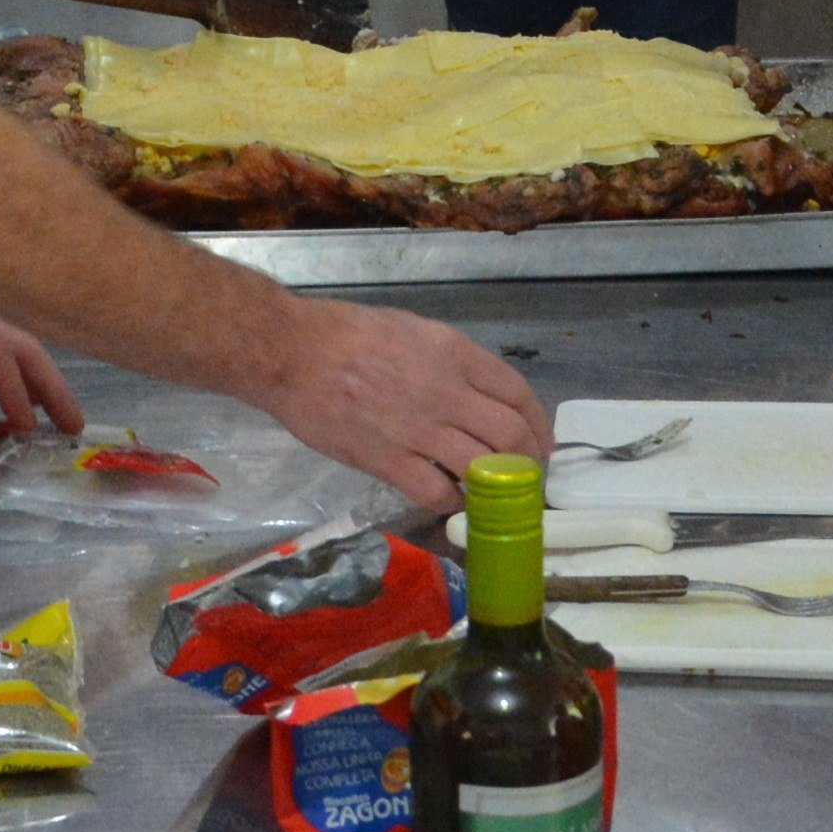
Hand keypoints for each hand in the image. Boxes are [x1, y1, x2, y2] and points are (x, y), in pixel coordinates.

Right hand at [250, 298, 544, 509]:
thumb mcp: (412, 330)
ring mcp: (418, 429)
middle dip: (527, 460)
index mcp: (453, 352)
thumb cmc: (345, 333)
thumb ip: (447, 361)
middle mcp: (446, 391)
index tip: (541, 441)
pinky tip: (447, 499)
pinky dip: (451, 502)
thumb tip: (473, 392)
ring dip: (495, 485)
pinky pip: (437, 493)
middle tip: (524, 473)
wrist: (291, 353)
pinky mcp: (388, 461)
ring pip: (483, 467)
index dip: (538, 423)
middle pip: (511, 435)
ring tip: (491, 492)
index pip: (517, 392)